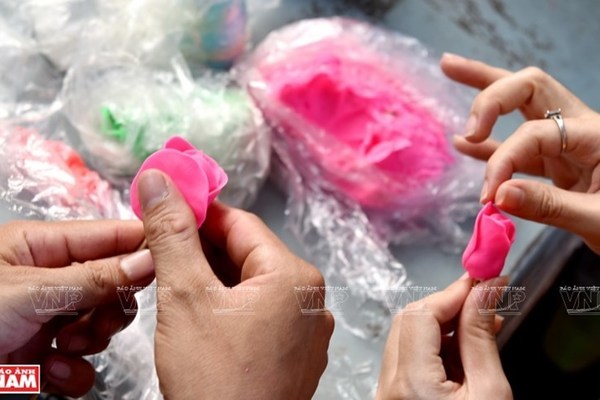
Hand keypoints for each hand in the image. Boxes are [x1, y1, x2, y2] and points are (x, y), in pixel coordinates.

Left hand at [0, 219, 154, 396]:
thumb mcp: (28, 290)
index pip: (108, 235)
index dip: (141, 244)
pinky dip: (73, 370)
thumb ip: (93, 276)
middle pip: (113, 282)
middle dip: (112, 305)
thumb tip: (149, 259)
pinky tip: (48, 370)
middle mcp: (50, 279)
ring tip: (65, 346)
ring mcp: (49, 317)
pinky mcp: (45, 355)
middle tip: (101, 319)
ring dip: (91, 339)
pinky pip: (83, 360)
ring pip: (103, 323)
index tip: (173, 257)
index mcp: (40, 246)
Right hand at [136, 169, 333, 399]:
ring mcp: (305, 330)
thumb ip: (172, 234)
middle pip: (247, 254)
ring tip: (174, 284)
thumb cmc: (214, 379)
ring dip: (213, 279)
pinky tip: (200, 315)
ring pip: (251, 285)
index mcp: (294, 277)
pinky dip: (228, 307)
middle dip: (202, 249)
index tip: (166, 206)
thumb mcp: (185, 296)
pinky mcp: (293, 354)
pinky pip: (259, 314)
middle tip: (161, 249)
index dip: (199, 212)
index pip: (241, 224)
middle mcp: (310, 300)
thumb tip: (160, 181)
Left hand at [376, 276, 511, 399]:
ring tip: (483, 326)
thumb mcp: (491, 392)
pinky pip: (409, 357)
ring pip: (408, 336)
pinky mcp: (395, 395)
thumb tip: (485, 290)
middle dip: (448, 305)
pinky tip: (466, 349)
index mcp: (411, 383)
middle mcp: (390, 385)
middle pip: (410, 320)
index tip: (484, 279)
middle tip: (484, 298)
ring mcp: (388, 391)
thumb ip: (481, 337)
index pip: (423, 314)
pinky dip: (436, 346)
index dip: (454, 292)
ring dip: (444, 324)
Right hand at [441, 53, 599, 252]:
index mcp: (594, 136)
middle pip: (529, 88)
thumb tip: (498, 195)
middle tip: (464, 110)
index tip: (488, 197)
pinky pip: (516, 147)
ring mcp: (563, 146)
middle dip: (491, 89)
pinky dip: (489, 145)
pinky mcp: (554, 166)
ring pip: (519, 107)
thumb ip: (549, 207)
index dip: (502, 162)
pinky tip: (462, 144)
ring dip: (484, 93)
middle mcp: (577, 130)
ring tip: (449, 68)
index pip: (532, 135)